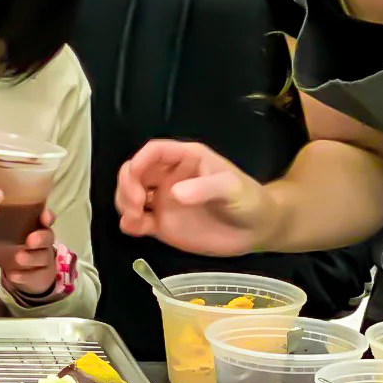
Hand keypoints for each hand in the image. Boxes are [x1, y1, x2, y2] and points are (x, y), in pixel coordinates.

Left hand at [0, 209, 58, 297]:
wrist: (20, 273)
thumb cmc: (8, 246)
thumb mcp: (0, 234)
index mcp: (33, 226)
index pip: (45, 218)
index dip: (47, 216)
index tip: (43, 216)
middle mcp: (42, 241)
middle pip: (48, 237)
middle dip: (40, 237)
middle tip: (29, 240)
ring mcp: (43, 259)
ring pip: (43, 257)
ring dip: (31, 257)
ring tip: (19, 258)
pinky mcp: (40, 276)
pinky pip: (35, 275)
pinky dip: (23, 275)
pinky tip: (13, 275)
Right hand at [115, 140, 273, 254]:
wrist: (258, 230)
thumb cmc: (249, 200)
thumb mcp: (233, 189)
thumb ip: (206, 188)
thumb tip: (173, 194)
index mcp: (185, 159)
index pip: (154, 151)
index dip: (140, 160)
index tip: (134, 177)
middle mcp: (169, 177)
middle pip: (134, 172)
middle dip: (126, 184)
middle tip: (135, 203)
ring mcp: (164, 201)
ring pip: (130, 195)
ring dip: (123, 203)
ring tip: (134, 219)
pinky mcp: (162, 224)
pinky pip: (138, 220)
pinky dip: (129, 223)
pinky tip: (133, 228)